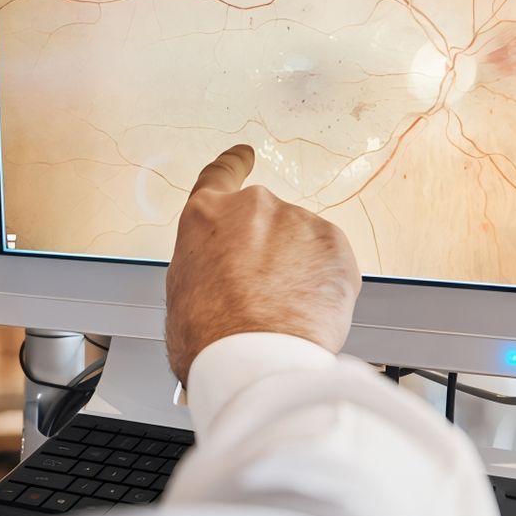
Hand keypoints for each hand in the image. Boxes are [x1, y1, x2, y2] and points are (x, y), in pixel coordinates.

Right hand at [164, 144, 361, 383]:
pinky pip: (330, 260)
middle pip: (264, 221)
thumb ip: (205, 261)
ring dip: (296, 269)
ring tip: (281, 311)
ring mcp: (297, 221)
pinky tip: (305, 310)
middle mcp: (252, 207)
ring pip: (300, 243)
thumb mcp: (182, 291)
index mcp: (206, 216)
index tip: (244, 155)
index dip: (234, 163)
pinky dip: (323, 282)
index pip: (220, 174)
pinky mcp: (334, 244)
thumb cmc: (212, 337)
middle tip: (260, 292)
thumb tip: (218, 272)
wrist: (255, 360)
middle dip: (267, 250)